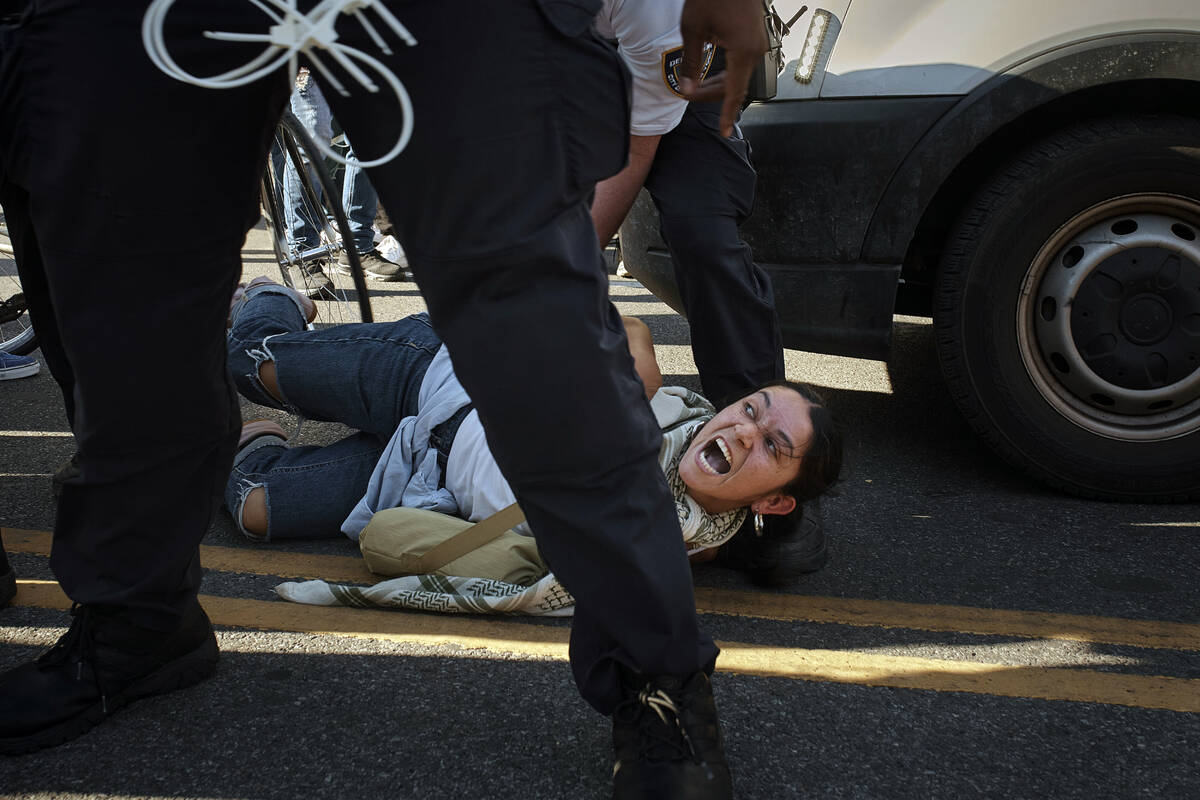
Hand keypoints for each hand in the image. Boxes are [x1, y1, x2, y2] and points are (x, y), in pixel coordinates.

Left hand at [678, 0, 767, 136]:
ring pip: (738, 74)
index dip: (727, 114)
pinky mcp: (754, 36)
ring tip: (695, 86)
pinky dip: (726, 71)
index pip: (734, 92)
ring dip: (718, 83)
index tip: (725, 131)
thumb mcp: (693, 29)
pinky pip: (741, 62)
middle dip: (711, 95)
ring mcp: (757, 42)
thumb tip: (686, 88)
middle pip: (735, 85)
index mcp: (743, 51)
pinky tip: (711, 72)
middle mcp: (755, 49)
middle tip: (688, 96)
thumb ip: (690, 63)